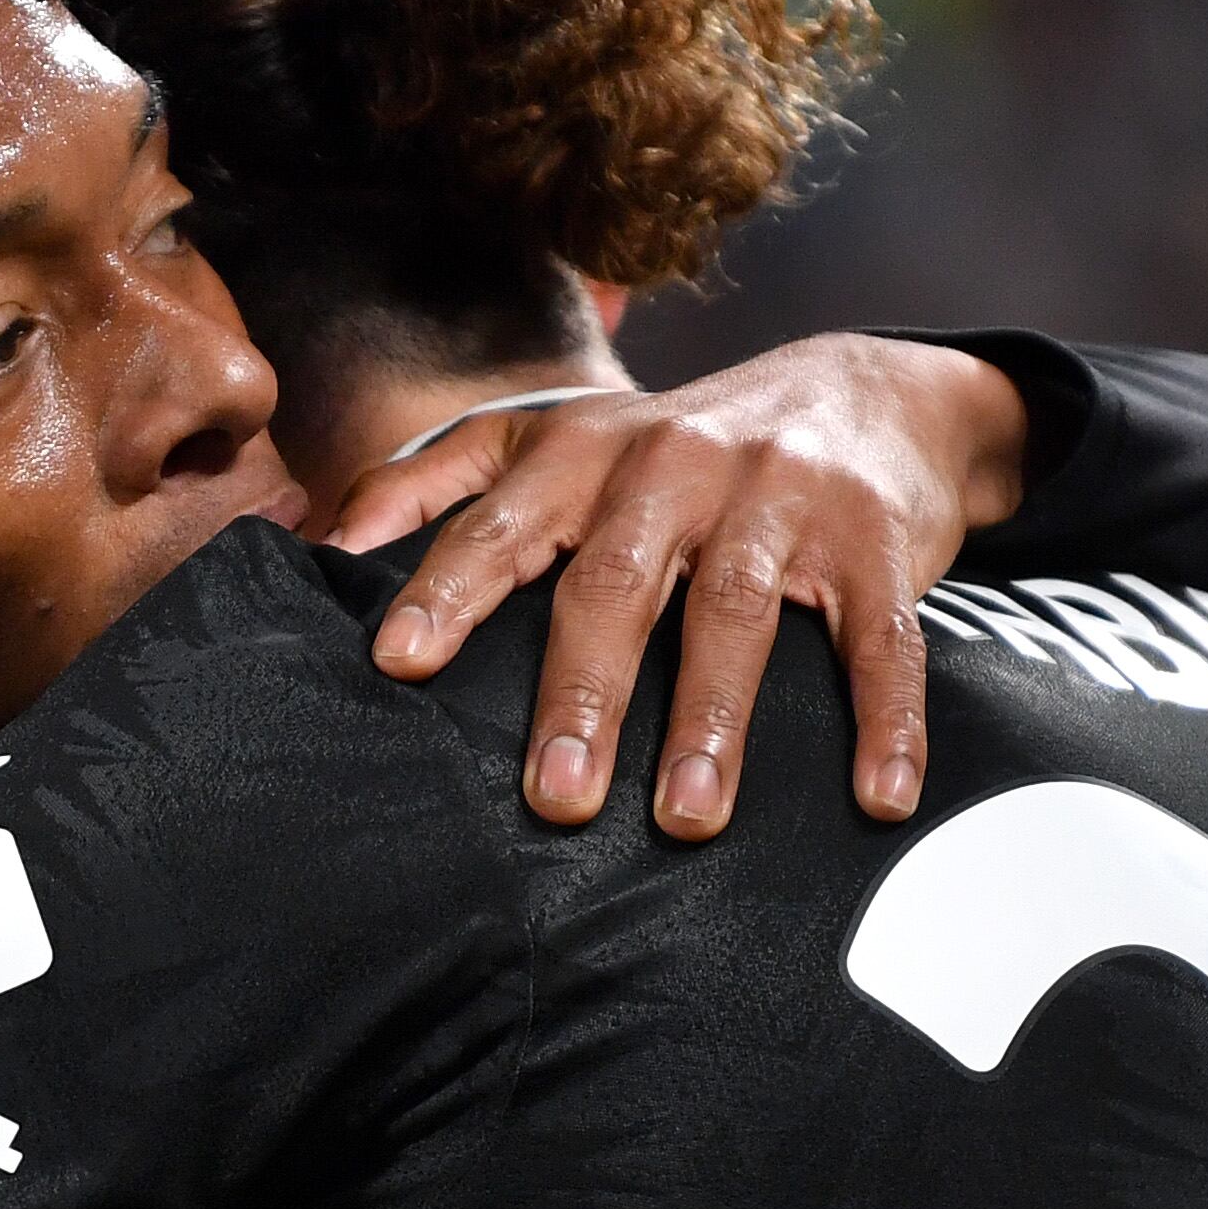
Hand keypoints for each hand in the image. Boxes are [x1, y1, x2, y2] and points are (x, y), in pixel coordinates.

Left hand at [327, 335, 1026, 837]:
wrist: (863, 390)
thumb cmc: (680, 448)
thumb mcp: (556, 436)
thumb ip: (439, 479)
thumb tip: (322, 545)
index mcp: (585, 451)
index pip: (503, 524)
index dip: (449, 589)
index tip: (400, 663)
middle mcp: (676, 465)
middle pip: (618, 581)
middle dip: (584, 690)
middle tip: (556, 797)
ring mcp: (780, 500)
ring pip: (739, 613)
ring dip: (712, 719)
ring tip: (688, 818)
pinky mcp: (875, 541)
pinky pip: (880, 638)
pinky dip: (885, 718)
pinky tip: (878, 794)